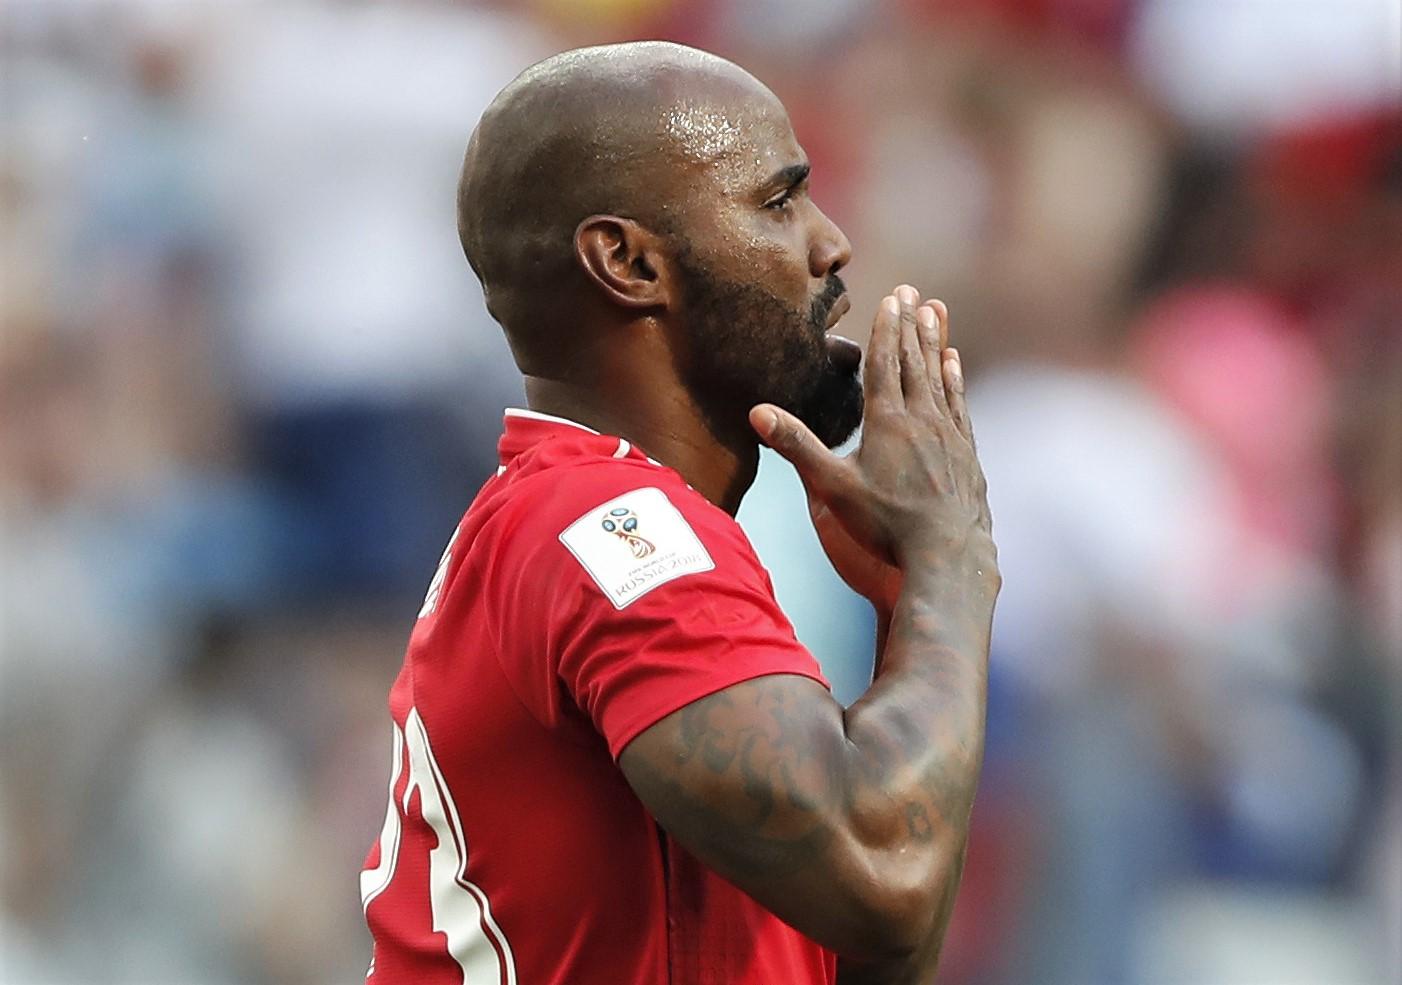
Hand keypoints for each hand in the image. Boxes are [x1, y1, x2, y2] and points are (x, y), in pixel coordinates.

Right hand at [751, 285, 994, 605]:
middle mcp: (922, 420)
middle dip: (910, 323)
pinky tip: (953, 364)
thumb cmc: (884, 525)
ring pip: (939, 376)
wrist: (947, 557)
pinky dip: (953, 378)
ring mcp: (948, 435)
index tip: (893, 297)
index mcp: (887, 422)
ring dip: (935, 341)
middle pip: (914, 361)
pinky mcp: (965, 453)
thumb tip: (756, 412)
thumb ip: (796, 446)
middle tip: (911, 291)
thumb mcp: (832, 488)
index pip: (885, 363)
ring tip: (935, 311)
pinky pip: (958, 403)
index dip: (887, 328)